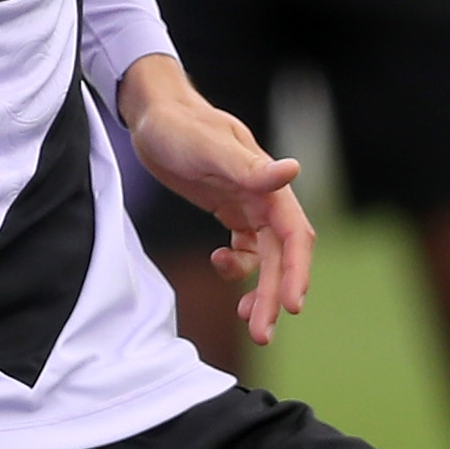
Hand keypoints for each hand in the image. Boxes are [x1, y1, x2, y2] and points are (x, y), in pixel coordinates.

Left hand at [116, 56, 313, 347]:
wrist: (153, 114)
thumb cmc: (179, 126)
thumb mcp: (208, 147)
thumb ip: (249, 167)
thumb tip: (293, 170)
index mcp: (267, 184)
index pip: (294, 235)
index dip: (296, 272)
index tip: (290, 307)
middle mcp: (264, 197)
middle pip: (281, 256)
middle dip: (275, 296)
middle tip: (262, 334)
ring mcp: (248, 206)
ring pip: (265, 259)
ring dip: (260, 291)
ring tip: (249, 323)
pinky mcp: (229, 211)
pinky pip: (245, 250)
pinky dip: (237, 268)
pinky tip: (219, 266)